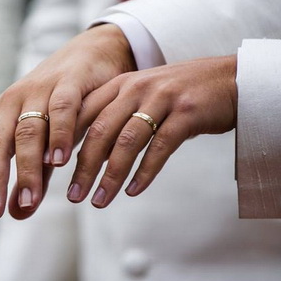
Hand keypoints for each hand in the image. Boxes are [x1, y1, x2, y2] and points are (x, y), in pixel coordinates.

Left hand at [0, 24, 136, 223]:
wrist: (91, 53)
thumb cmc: (61, 103)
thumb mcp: (44, 141)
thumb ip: (32, 175)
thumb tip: (16, 214)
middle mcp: (12, 102)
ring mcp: (38, 89)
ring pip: (27, 130)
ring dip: (26, 166)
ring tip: (28, 198)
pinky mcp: (68, 82)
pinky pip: (61, 109)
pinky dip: (59, 134)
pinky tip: (60, 161)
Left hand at [68, 55, 236, 207]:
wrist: (230, 78)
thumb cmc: (180, 94)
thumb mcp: (142, 95)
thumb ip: (115, 114)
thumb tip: (85, 150)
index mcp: (120, 84)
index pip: (83, 114)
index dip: (64, 142)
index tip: (50, 170)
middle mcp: (136, 87)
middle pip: (100, 131)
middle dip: (83, 167)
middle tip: (72, 196)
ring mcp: (161, 98)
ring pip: (126, 142)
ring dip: (110, 176)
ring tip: (99, 201)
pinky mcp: (187, 112)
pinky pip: (160, 147)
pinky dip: (144, 172)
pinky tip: (133, 191)